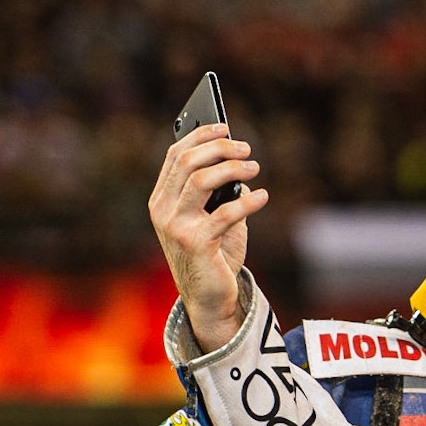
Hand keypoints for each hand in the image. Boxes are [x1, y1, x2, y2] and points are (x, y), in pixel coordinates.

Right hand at [149, 123, 269, 352]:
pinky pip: (225, 213)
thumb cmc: (213, 255)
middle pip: (188, 161)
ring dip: (233, 169)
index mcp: (161, 199)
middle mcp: (163, 210)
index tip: (224, 126)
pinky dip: (248, 201)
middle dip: (220, 149)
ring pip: (202, 180)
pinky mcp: (197, 244)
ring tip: (255, 168)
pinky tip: (263, 196)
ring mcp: (176, 227)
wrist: (209, 298)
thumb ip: (218, 192)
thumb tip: (237, 160)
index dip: (199, 136)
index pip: (175, 155)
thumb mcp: (212, 218)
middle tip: (246, 149)